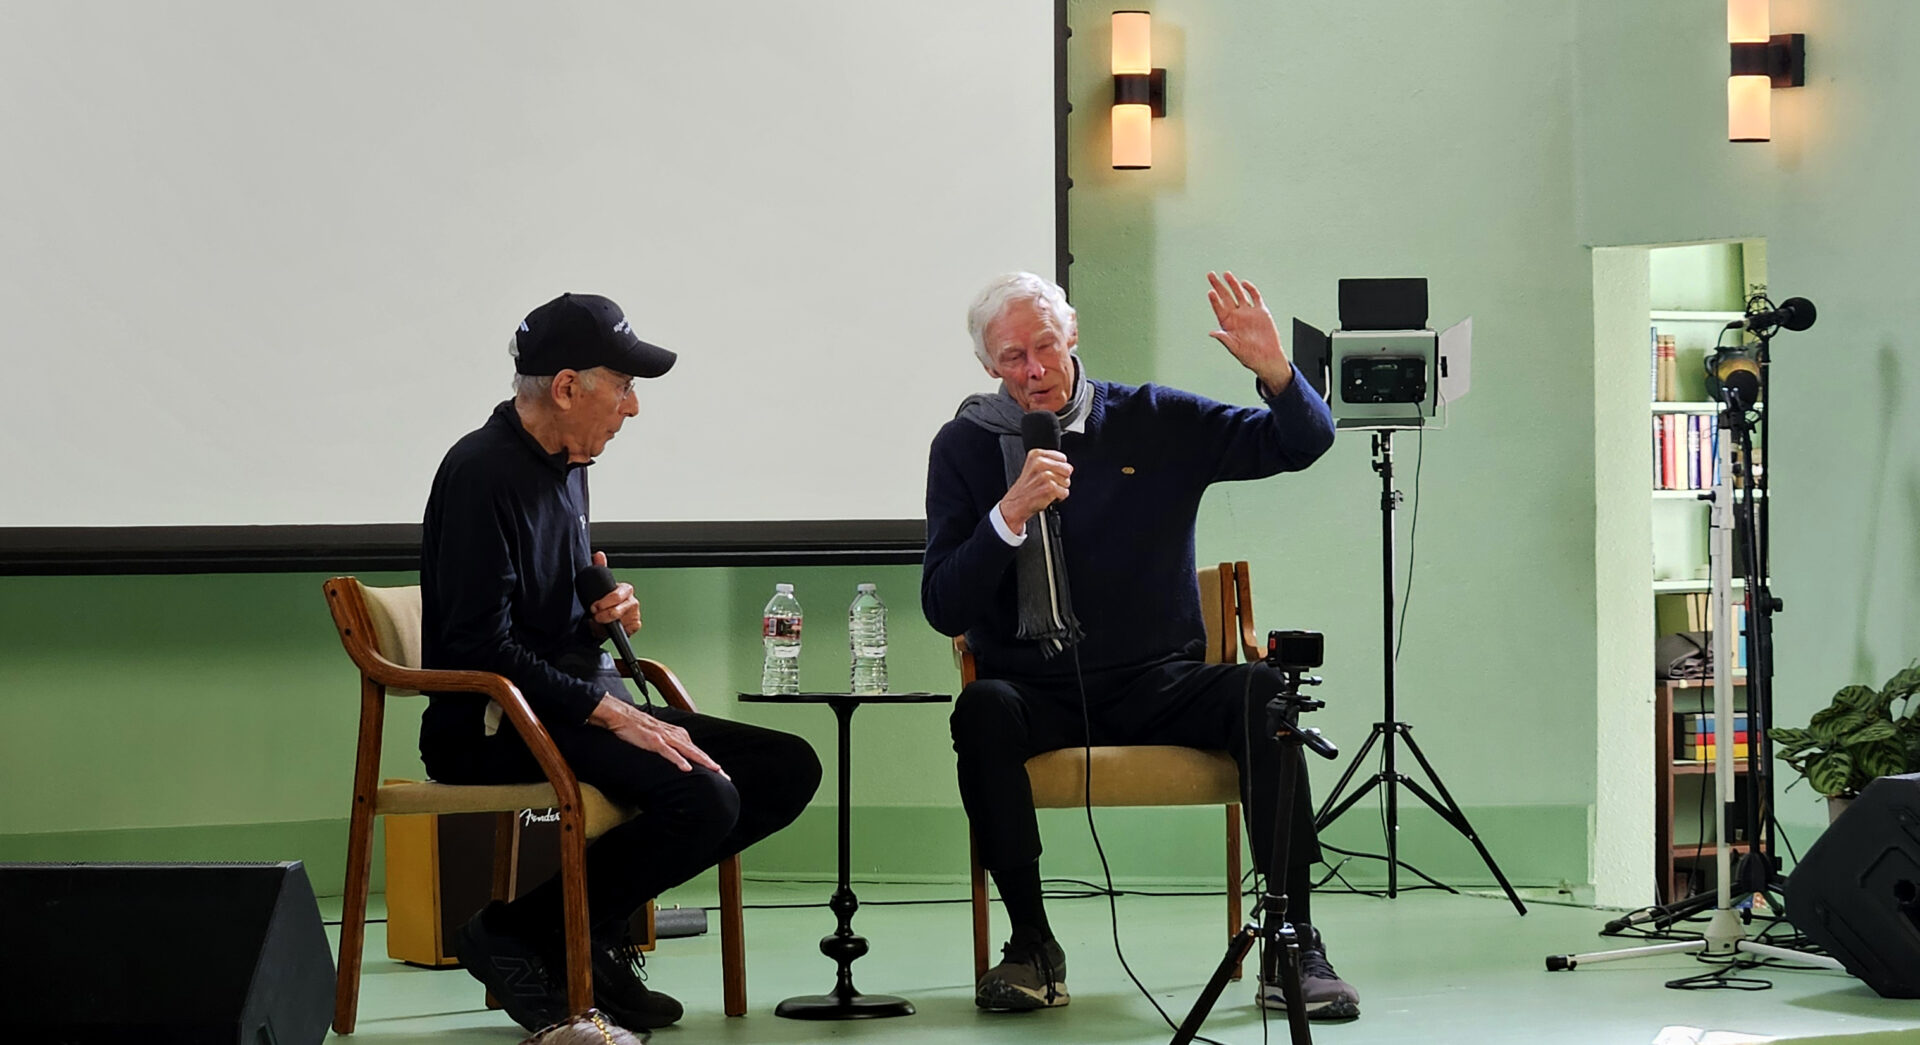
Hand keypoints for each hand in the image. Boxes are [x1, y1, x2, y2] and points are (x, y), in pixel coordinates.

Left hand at [589, 551, 640, 635]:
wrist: (606, 619)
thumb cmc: (604, 602)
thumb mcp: (600, 585)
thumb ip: (600, 568)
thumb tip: (598, 554)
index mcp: (625, 589)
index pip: (618, 595)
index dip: (605, 602)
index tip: (594, 607)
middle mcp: (632, 601)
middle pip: (621, 609)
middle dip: (606, 614)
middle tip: (596, 616)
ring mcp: (635, 614)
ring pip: (623, 621)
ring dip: (608, 624)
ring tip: (600, 623)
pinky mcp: (635, 625)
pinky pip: (628, 629)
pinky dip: (616, 631)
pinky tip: (609, 629)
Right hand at [590, 695, 726, 775]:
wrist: (622, 716)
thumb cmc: (638, 727)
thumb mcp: (659, 736)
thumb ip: (670, 745)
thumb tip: (680, 758)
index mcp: (677, 735)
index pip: (697, 751)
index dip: (710, 762)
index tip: (722, 774)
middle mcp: (675, 735)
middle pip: (698, 752)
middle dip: (712, 764)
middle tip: (725, 776)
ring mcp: (665, 738)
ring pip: (689, 751)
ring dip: (702, 761)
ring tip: (715, 770)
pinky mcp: (654, 741)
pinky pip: (669, 752)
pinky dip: (679, 760)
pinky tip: (686, 767)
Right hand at [997, 448, 1071, 533]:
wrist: (1016, 503)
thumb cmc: (1027, 488)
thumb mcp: (1034, 466)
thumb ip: (1051, 462)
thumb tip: (1070, 468)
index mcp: (1036, 454)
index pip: (1063, 458)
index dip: (1058, 468)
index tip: (1048, 474)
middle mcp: (1040, 463)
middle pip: (1067, 469)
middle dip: (1061, 478)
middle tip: (1047, 483)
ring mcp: (1045, 475)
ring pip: (1067, 481)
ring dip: (1059, 488)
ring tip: (1046, 490)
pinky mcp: (1050, 488)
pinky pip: (1065, 492)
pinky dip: (1059, 497)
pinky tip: (1047, 496)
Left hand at [1206, 270, 1292, 393]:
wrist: (1267, 357)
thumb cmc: (1250, 356)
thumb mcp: (1235, 348)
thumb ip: (1224, 339)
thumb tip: (1212, 333)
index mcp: (1228, 324)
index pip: (1219, 308)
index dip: (1214, 300)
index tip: (1210, 292)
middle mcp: (1237, 316)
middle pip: (1226, 297)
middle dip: (1218, 286)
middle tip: (1210, 275)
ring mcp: (1249, 312)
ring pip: (1239, 294)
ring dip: (1232, 284)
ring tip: (1226, 274)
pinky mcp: (1261, 311)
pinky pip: (1255, 297)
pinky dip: (1250, 290)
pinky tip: (1244, 283)